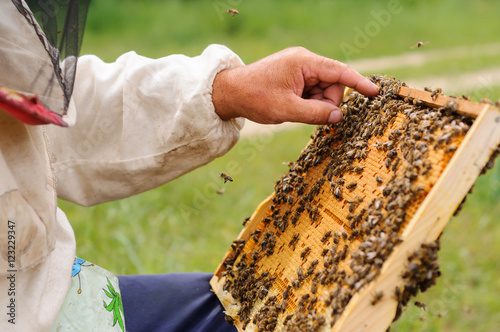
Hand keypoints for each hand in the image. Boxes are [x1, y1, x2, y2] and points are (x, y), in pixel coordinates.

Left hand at [213, 47, 378, 124]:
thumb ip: (316, 113)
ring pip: (322, 89)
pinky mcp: (294, 75)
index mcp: (304, 62)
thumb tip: (339, 116)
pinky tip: (294, 106)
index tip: (375, 93)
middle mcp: (304, 61)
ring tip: (295, 110)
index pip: (339, 71)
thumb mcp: (287, 109)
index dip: (359, 83)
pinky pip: (312, 90)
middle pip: (333, 83)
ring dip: (316, 104)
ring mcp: (299, 67)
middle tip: (309, 114)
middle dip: (327, 102)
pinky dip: (308, 102)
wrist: (230, 92)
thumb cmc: (256, 98)